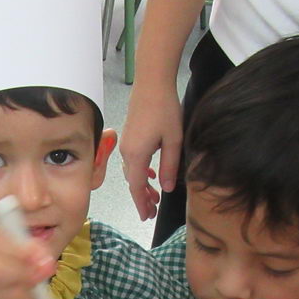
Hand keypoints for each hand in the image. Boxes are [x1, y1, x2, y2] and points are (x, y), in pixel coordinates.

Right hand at [119, 86, 182, 220]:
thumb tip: (167, 188)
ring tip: (155, 195)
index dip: (142, 203)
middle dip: (142, 198)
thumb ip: (169, 166)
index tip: (147, 217)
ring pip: (132, 172)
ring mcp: (126, 143)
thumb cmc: (164, 108)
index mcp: (136, 155)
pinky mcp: (129, 136)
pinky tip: (151, 173)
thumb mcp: (173, 140)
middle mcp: (126, 151)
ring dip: (142, 185)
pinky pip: (132, 161)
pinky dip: (140, 172)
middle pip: (132, 182)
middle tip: (152, 211)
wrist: (152, 82)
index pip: (136, 187)